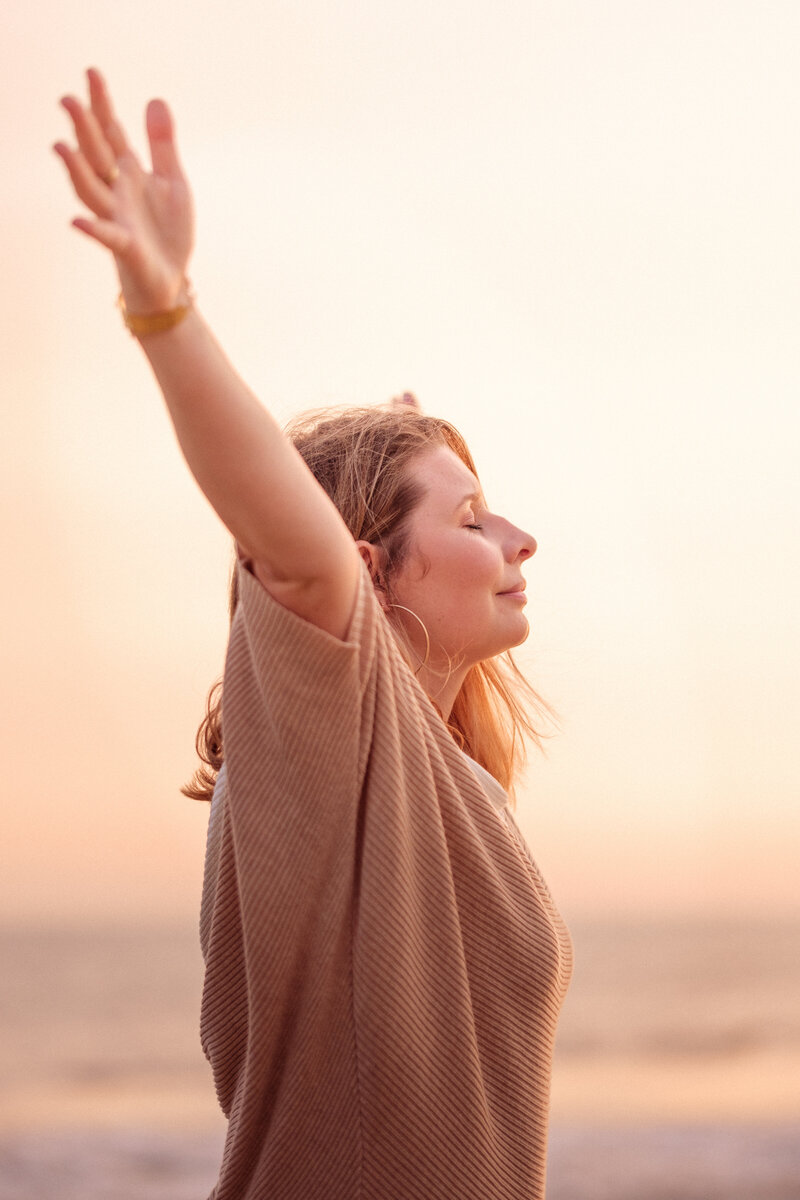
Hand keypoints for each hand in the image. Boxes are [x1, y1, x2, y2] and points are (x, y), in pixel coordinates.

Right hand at [54, 68, 193, 313]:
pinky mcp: (125, 247)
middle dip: (83, 129)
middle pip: (96, 155)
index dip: (101, 104)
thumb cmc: (168, 231)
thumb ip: (162, 144)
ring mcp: (117, 218)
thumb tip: (155, 98)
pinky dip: (93, 229)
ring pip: (91, 191)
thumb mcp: (173, 182)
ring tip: (61, 147)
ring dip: (76, 170)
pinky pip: (106, 236)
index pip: (111, 132)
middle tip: (67, 99)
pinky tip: (78, 221)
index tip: (91, 72)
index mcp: (129, 172)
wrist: (169, 279)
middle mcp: (116, 191)